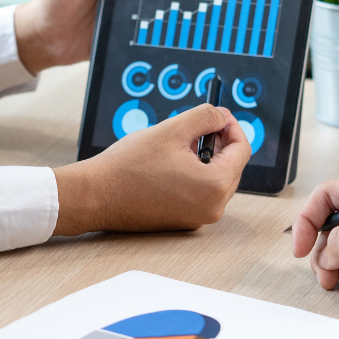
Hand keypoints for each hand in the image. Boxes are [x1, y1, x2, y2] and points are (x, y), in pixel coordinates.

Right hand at [53, 104, 247, 235]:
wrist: (96, 196)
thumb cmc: (128, 166)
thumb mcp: (171, 130)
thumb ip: (205, 117)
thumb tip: (223, 116)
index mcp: (214, 186)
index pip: (242, 150)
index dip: (231, 127)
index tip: (217, 117)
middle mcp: (212, 207)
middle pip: (231, 166)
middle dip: (217, 144)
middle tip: (194, 129)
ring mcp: (198, 218)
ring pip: (215, 180)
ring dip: (204, 160)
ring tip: (177, 148)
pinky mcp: (183, 222)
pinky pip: (200, 194)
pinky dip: (193, 177)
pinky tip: (169, 166)